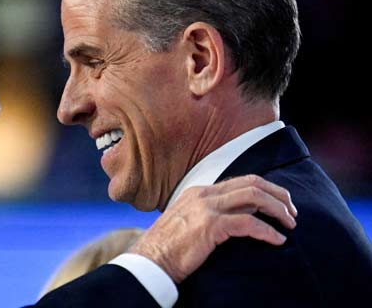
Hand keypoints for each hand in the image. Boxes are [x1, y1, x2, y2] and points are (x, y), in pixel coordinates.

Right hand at [130, 175, 296, 283]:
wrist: (150, 261)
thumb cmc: (168, 248)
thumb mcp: (187, 222)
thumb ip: (208, 215)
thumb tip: (236, 218)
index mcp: (198, 191)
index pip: (241, 180)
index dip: (266, 189)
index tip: (281, 204)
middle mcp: (203, 194)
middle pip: (252, 183)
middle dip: (278, 195)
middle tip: (292, 212)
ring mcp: (206, 208)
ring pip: (254, 197)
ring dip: (277, 210)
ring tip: (290, 224)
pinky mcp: (210, 226)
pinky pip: (248, 223)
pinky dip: (268, 231)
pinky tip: (277, 240)